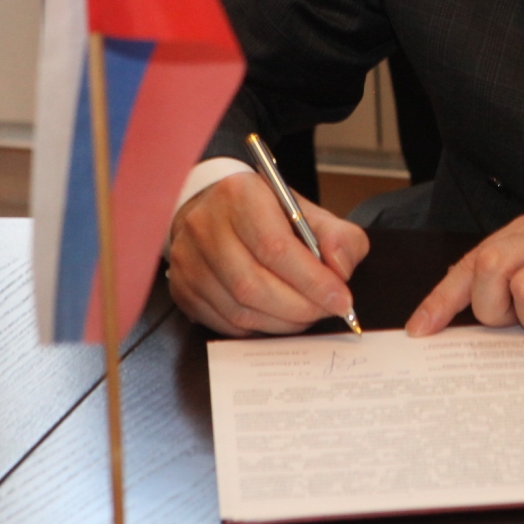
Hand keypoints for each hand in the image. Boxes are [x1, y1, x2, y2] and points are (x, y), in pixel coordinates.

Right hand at [165, 171, 370, 334]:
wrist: (214, 209)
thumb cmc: (265, 212)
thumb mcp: (308, 211)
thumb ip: (338, 236)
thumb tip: (340, 271)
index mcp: (240, 196)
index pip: (275, 248)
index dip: (312, 281)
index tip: (341, 299)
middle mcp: (205, 226)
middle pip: (254, 285)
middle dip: (300, 307)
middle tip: (326, 310)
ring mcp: (188, 261)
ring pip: (239, 311)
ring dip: (282, 322)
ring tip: (306, 313)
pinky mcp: (182, 289)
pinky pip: (225, 323)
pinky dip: (259, 327)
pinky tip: (278, 316)